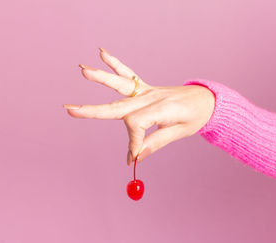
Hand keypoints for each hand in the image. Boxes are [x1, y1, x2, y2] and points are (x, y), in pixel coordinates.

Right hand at [63, 48, 214, 165]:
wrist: (206, 99)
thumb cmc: (195, 117)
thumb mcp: (179, 132)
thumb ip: (155, 143)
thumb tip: (135, 158)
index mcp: (162, 109)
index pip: (136, 125)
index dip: (132, 142)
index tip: (133, 157)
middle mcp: (151, 97)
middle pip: (119, 105)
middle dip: (94, 110)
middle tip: (70, 110)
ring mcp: (147, 90)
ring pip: (120, 85)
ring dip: (101, 78)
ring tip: (83, 70)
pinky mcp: (145, 87)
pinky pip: (128, 75)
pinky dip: (115, 64)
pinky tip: (102, 52)